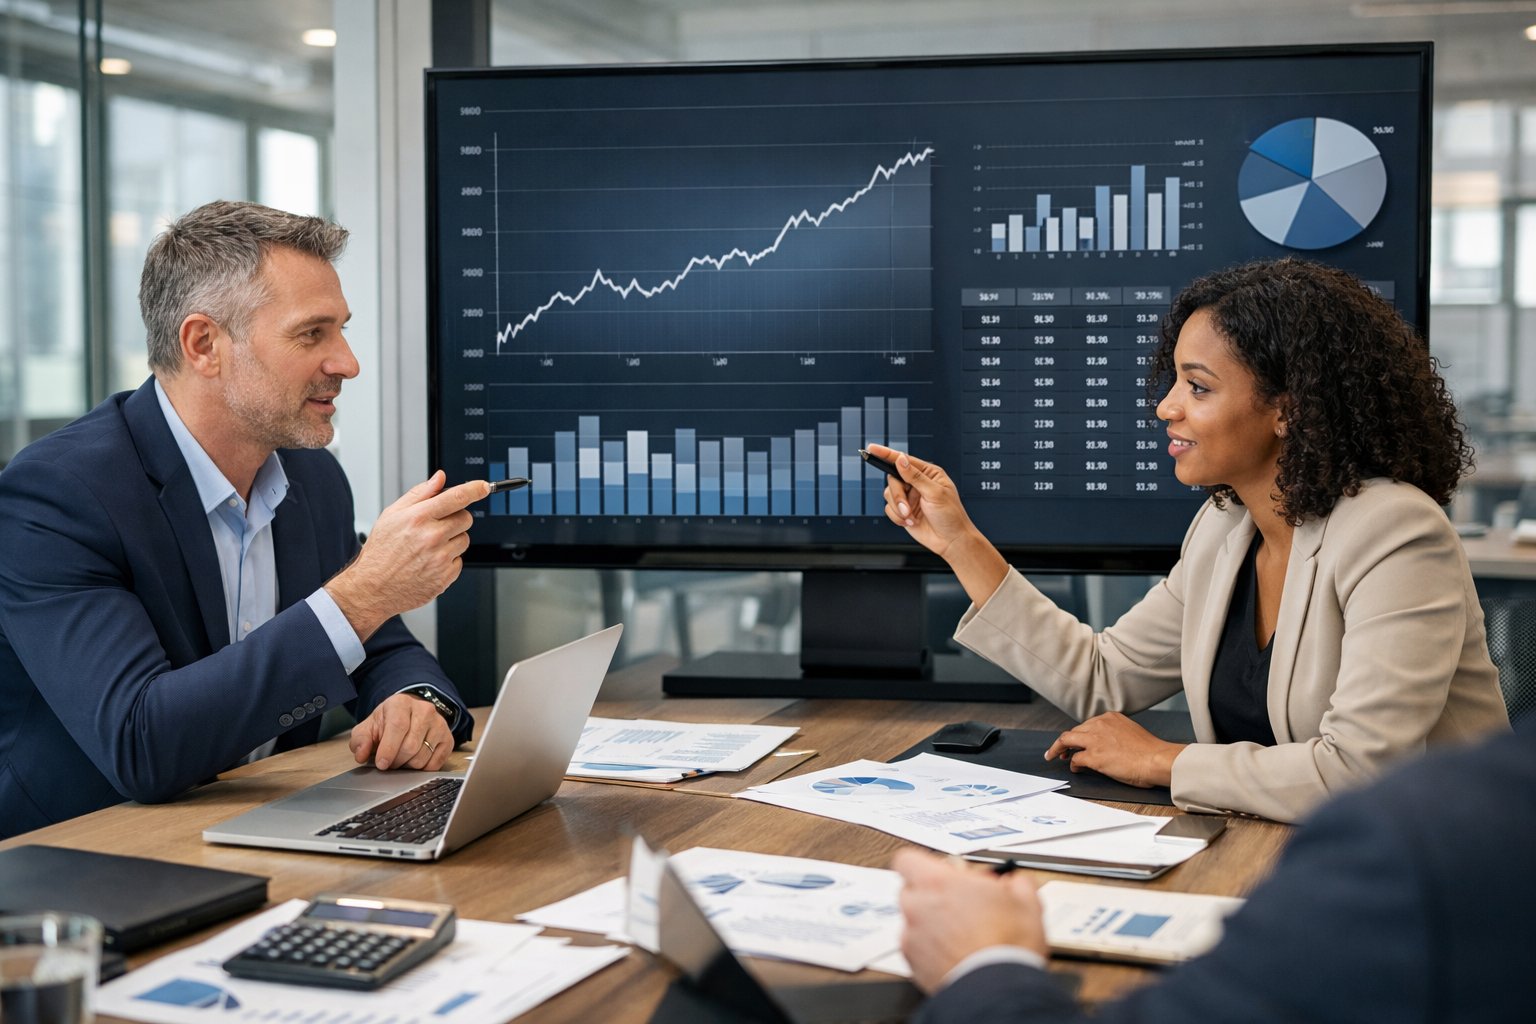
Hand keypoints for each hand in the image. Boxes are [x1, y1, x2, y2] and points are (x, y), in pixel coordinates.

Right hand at [325, 471, 490, 639]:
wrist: (373, 587)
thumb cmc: (381, 551)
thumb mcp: (392, 515)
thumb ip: (420, 493)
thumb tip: (440, 478)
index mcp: (419, 517)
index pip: (457, 497)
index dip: (475, 489)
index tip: (484, 487)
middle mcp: (432, 537)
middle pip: (466, 518)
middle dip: (456, 518)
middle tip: (436, 526)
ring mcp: (440, 558)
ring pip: (464, 540)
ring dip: (452, 540)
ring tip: (429, 547)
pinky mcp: (445, 576)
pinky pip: (459, 561)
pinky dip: (449, 560)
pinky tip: (429, 562)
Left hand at [350, 692, 455, 770]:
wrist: (409, 716)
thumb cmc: (387, 723)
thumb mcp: (368, 728)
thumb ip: (360, 740)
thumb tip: (361, 755)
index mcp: (401, 703)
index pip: (398, 727)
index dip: (388, 749)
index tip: (381, 764)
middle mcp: (424, 710)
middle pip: (411, 746)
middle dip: (396, 761)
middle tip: (390, 763)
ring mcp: (439, 724)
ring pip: (422, 756)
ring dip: (408, 765)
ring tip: (401, 759)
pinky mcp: (448, 739)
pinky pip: (435, 763)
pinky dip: (422, 769)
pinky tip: (415, 760)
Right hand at [867, 444, 977, 558]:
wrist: (950, 541)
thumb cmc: (951, 516)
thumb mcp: (935, 493)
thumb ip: (915, 476)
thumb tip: (901, 460)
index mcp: (928, 473)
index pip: (904, 460)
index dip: (886, 454)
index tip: (872, 448)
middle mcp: (917, 483)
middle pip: (893, 479)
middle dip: (898, 496)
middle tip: (906, 508)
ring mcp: (909, 497)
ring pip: (889, 494)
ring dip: (898, 508)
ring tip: (911, 517)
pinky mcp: (903, 510)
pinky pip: (888, 509)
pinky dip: (897, 517)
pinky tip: (910, 522)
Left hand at [895, 848, 1047, 992]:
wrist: (996, 989)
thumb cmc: (1006, 945)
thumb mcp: (1026, 902)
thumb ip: (1015, 882)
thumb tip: (1016, 883)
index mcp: (938, 882)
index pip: (907, 859)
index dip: (923, 865)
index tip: (944, 873)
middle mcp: (918, 907)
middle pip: (910, 890)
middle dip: (931, 895)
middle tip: (959, 904)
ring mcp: (912, 936)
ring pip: (913, 921)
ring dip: (930, 923)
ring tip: (961, 934)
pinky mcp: (913, 964)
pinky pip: (916, 948)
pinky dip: (930, 949)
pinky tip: (955, 954)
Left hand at [1043, 712, 1186, 787]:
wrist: (1157, 759)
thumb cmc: (1150, 751)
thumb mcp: (1130, 732)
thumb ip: (1115, 734)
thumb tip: (1107, 745)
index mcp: (1110, 718)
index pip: (1087, 724)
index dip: (1079, 734)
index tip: (1075, 741)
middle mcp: (1100, 724)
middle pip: (1074, 731)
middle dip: (1066, 741)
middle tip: (1060, 751)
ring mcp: (1094, 740)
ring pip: (1067, 740)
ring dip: (1058, 748)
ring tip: (1053, 756)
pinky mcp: (1093, 756)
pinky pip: (1075, 759)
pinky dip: (1072, 764)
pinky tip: (1074, 768)